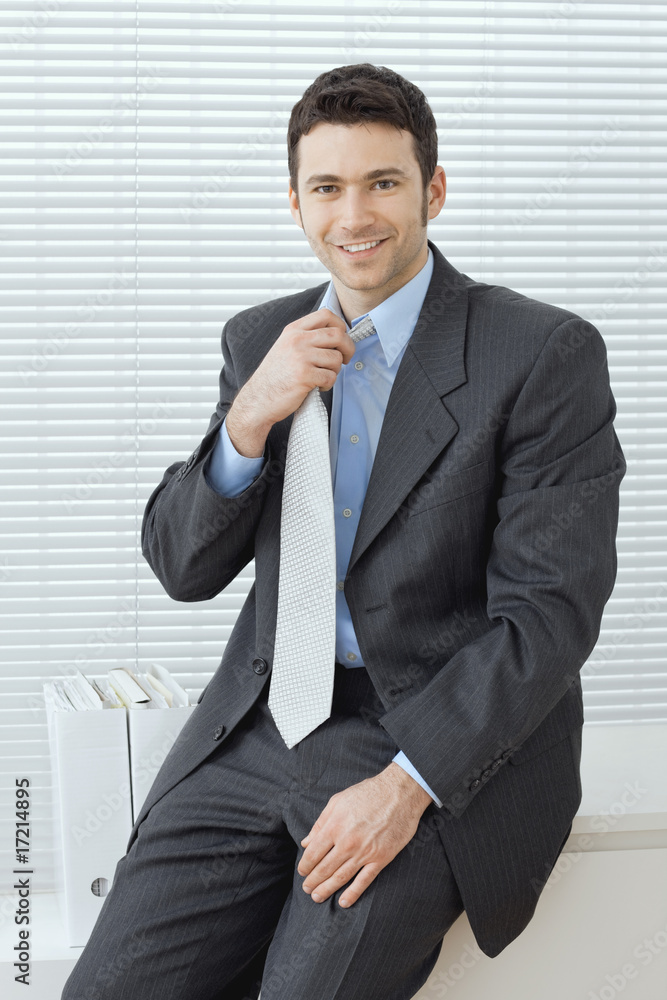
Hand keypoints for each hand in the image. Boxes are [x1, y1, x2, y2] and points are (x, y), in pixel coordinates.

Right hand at [226, 308, 354, 455]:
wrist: (259, 398)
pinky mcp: (305, 375)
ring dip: (335, 371)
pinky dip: (328, 384)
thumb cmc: (274, 376)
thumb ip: (306, 338)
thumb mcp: (286, 347)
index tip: (342, 338)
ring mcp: (301, 357)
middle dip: (348, 348)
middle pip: (337, 335)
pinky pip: (331, 377)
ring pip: (336, 358)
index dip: (340, 326)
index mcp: (294, 330)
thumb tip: (336, 337)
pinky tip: (317, 386)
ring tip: (323, 376)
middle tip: (345, 359)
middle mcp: (297, 340)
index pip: (326, 315)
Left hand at [297, 763, 432, 908]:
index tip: (302, 872)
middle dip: (313, 881)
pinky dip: (353, 893)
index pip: (314, 853)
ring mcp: (365, 852)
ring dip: (327, 889)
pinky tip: (344, 902)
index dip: (305, 865)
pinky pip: (364, 880)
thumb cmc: (367, 793)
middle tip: (306, 889)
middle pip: (325, 868)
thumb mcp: (338, 801)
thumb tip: (307, 842)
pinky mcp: (381, 858)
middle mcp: (347, 842)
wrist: (399, 793)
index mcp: (334, 826)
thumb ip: (321, 823)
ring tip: (317, 897)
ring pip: (341, 877)